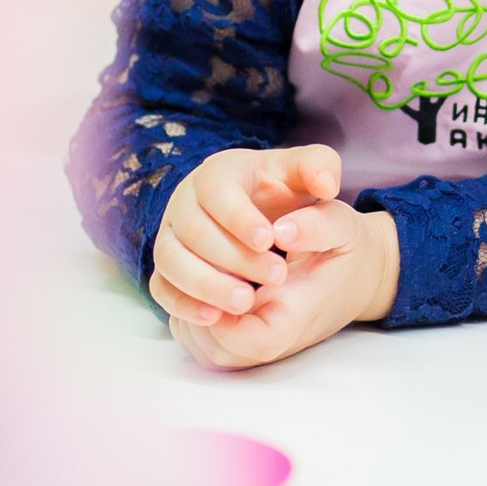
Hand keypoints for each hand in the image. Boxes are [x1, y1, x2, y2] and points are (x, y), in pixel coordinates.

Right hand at [149, 144, 341, 325]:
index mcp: (219, 171)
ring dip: (205, 283)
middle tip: (276, 276)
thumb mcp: (309, 174)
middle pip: (192, 229)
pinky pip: (160, 286)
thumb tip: (326, 185)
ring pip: (170, 259)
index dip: (238, 216)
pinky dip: (182, 303)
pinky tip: (214, 317)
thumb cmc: (288, 192)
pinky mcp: (167, 265)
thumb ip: (321, 168)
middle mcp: (186, 200)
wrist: (272, 217)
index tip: (270, 241)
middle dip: (232, 256)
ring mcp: (170, 233)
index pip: (216, 189)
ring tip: (246, 302)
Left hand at [168, 202, 400, 371]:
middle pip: (220, 350)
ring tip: (200, 272)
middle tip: (203, 266)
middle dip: (201, 307)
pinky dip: (191, 316)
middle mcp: (275, 339)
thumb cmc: (346, 252)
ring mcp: (257, 345)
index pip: (256, 342)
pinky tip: (201, 284)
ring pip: (205, 349)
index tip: (223, 282)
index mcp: (298, 314)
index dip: (226, 320)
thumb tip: (282, 230)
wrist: (358, 277)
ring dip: (192, 312)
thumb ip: (316, 226)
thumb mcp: (342, 226)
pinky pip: (203, 344)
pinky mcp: (243, 343)